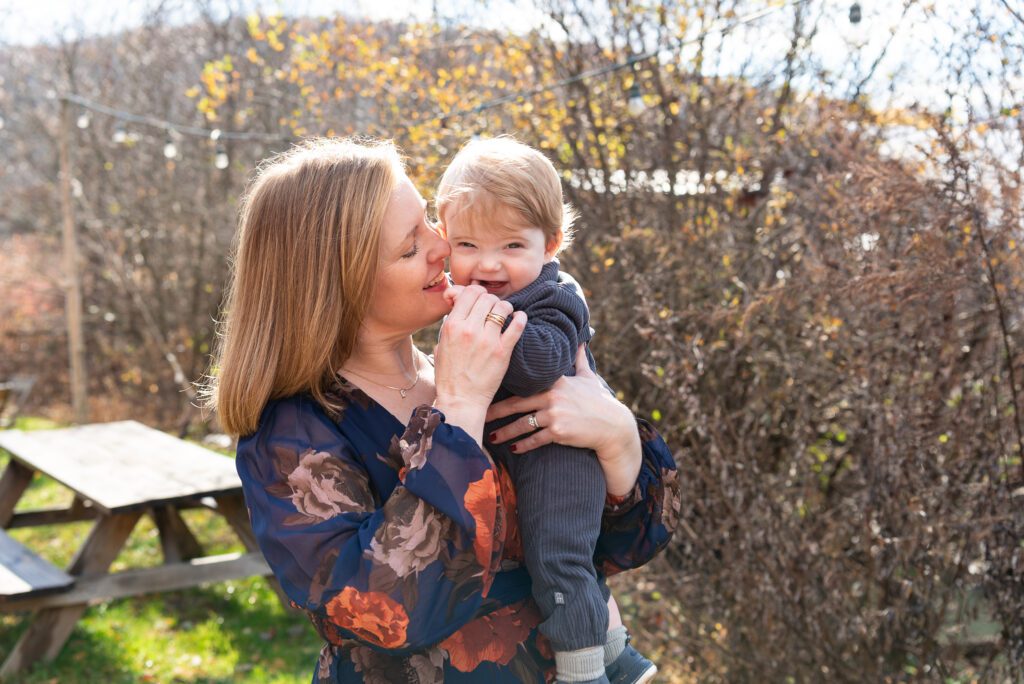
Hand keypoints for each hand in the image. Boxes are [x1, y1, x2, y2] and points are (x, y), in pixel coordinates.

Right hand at [434, 284, 525, 442]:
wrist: (461, 400)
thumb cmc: (449, 375)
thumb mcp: (442, 345)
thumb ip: (450, 324)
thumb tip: (457, 305)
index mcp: (452, 326)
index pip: (469, 293)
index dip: (476, 292)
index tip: (480, 299)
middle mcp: (469, 329)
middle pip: (486, 297)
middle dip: (491, 299)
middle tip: (493, 307)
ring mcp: (487, 340)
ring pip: (502, 307)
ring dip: (505, 307)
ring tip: (506, 313)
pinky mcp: (503, 351)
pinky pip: (517, 325)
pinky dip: (520, 318)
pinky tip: (519, 318)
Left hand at [485, 345, 641, 495]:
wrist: (613, 426)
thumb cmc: (600, 401)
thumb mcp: (589, 378)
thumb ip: (579, 360)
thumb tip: (580, 341)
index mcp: (555, 382)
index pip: (525, 384)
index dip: (506, 386)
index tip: (490, 387)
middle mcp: (552, 396)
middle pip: (516, 404)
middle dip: (496, 411)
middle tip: (480, 413)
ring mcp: (554, 415)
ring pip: (522, 424)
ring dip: (505, 432)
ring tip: (492, 437)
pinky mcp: (558, 432)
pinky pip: (534, 440)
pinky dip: (522, 445)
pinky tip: (512, 449)